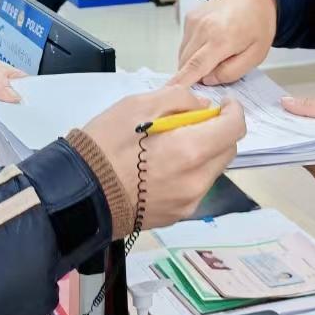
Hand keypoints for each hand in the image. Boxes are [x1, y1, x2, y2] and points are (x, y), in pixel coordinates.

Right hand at [83, 86, 246, 229]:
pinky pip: (196, 188)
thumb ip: (178, 99)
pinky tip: (163, 166)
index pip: (234, 129)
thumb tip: (202, 107)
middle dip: (219, 131)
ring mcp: (188, 202)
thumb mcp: (136, 105)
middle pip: (228, 151)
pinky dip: (190, 171)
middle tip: (194, 120)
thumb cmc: (104, 145)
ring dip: (205, 152)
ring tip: (173, 144)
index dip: (233, 111)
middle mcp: (197, 181)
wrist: (80, 193)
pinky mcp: (176, 215)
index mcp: (190, 151)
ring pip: (213, 170)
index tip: (223, 104)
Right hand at [170, 0, 277, 85]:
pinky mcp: (189, 17)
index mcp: (221, 39)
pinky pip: (185, 42)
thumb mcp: (256, 55)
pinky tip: (209, 45)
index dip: (181, 83)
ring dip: (192, 63)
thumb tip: (207, 80)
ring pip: (183, 53)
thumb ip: (232, 71)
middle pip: (185, 62)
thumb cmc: (258, 26)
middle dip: (191, 76)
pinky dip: (193, 50)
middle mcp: (202, 28)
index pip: (195, 66)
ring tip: (213, 58)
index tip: (169, 95)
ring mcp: (193, 20)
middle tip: (208, 79)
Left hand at [284, 96, 314, 183]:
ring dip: (305, 133)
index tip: (278, 108)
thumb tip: (285, 103)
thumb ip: (312, 107)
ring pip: (305, 148)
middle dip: (294, 127)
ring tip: (305, 115)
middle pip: (295, 144)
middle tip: (292, 107)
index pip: (289, 139)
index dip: (284, 122)